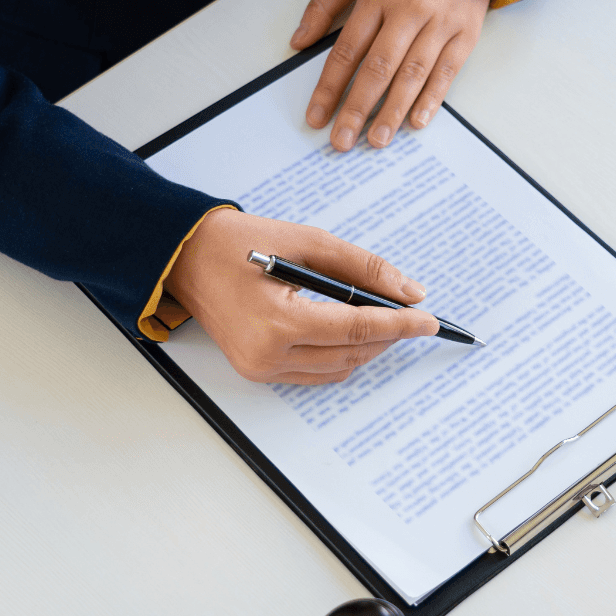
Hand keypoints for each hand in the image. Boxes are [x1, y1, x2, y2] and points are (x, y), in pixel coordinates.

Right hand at [161, 208, 438, 384]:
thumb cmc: (239, 242)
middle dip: (388, 335)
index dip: (399, 324)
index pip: (357, 328)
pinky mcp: (257, 371)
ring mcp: (260, 368)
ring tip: (386, 321)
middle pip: (351, 353)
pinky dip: (340, 356)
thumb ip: (361, 267)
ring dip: (367, 348)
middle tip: (413, 315)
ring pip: (337, 369)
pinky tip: (353, 334)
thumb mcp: (307, 242)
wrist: (185, 257)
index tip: (429, 320)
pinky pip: (314, 373)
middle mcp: (268, 354)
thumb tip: (408, 291)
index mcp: (278, 321)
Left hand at [290, 0, 497, 150]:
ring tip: (377, 139)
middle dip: (357, 108)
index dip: (330, 86)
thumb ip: (326, 0)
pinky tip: (416, 121)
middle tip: (343, 141)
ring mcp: (440, 22)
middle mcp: (410, 9)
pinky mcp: (466, 32)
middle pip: (378, 67)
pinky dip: (432, 99)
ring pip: (413, 74)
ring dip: (393, 110)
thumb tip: (300, 40)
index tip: (317, 115)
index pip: (348, 49)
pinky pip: (447, 71)